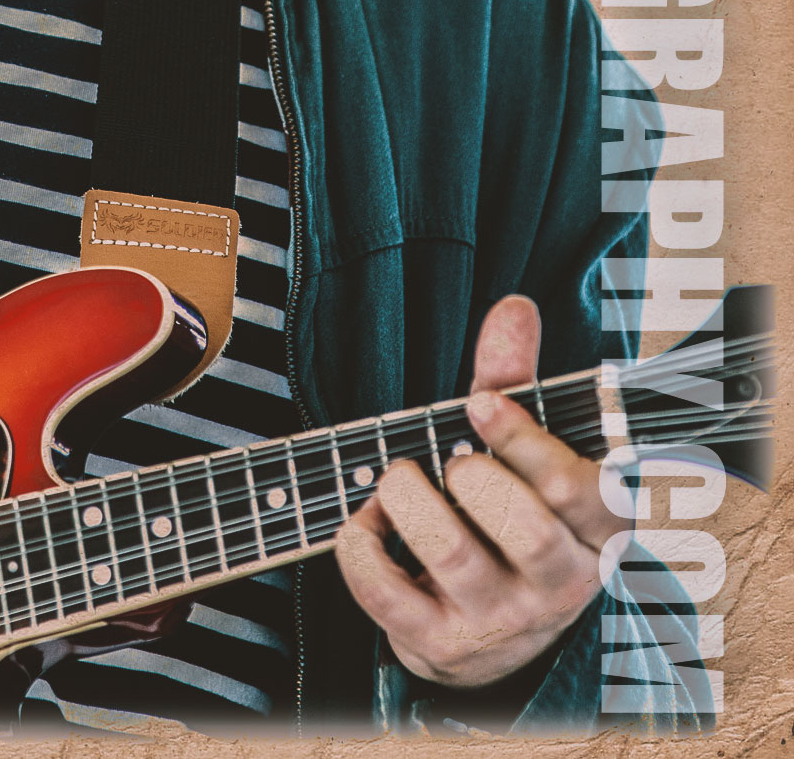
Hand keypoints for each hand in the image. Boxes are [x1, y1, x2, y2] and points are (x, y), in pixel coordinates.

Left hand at [335, 295, 615, 690]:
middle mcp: (558, 585)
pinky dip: (359, 548)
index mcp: (593, 530)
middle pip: (528, 531)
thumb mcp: (518, 451)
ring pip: (455, 557)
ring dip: (409, 501)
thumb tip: (515, 307)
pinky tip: (363, 521)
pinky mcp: (440, 646)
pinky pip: (389, 597)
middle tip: (450, 461)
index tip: (479, 401)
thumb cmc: (504, 513)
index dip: (525, 439)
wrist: (485, 629)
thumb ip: (512, 379)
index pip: (576, 488)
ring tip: (397, 479)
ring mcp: (500, 623)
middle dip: (475, 479)